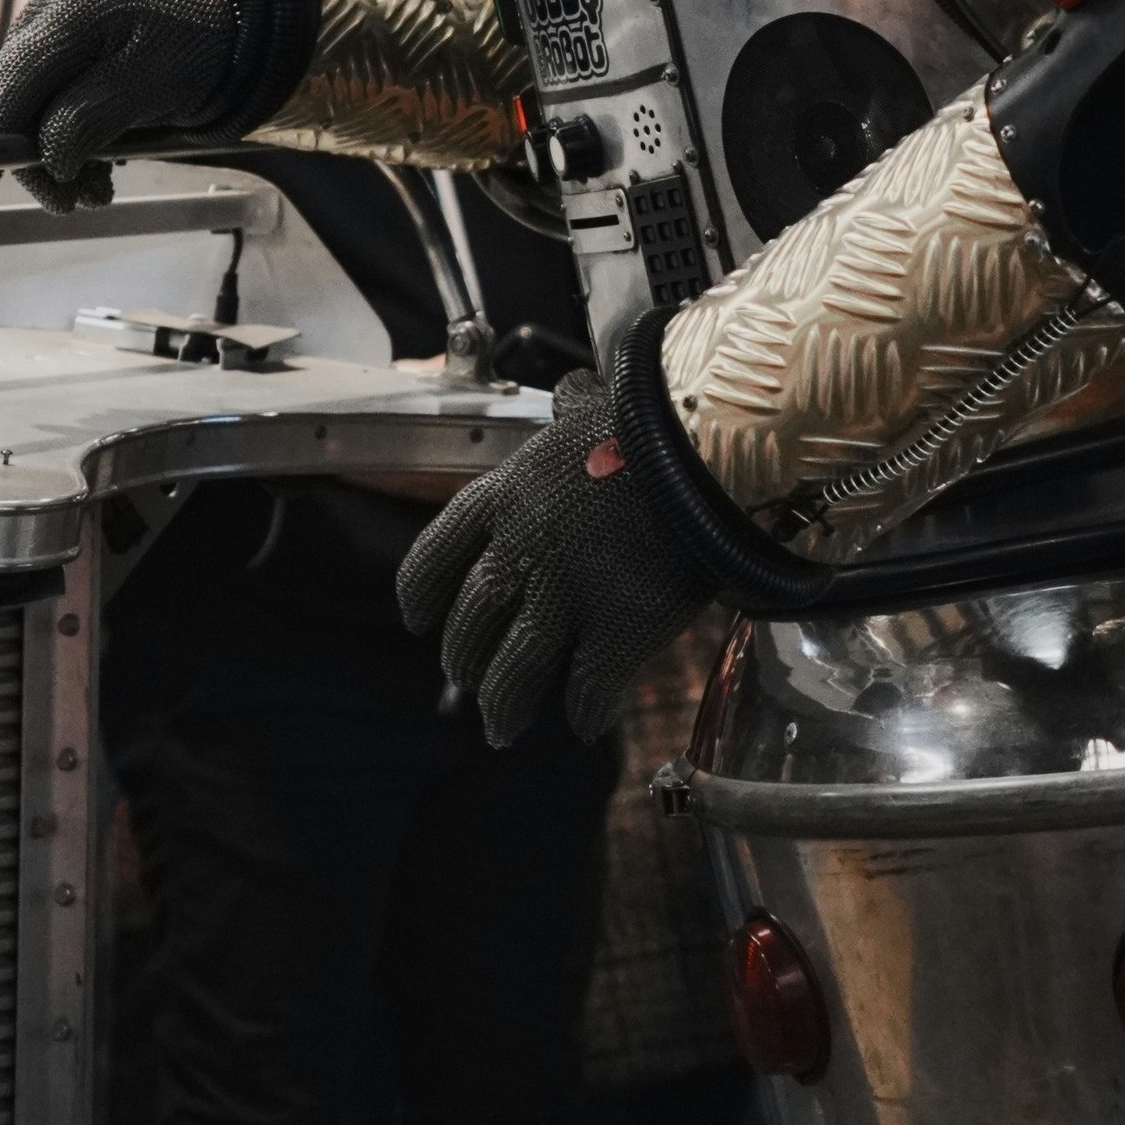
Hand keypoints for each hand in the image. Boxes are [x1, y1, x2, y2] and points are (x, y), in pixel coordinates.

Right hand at [0, 0, 248, 207]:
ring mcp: (54, 20)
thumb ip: (92, 119)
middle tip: (73, 202)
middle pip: (17, 93)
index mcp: (72, 7)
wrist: (229, 16)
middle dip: (37, 155)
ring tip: (97, 189)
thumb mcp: (152, 86)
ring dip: (58, 152)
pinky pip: (51, 93)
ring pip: (33, 100)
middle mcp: (50, 6)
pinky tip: (98, 164)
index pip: (15, 79)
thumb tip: (49, 162)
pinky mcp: (65, 39)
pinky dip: (69, 132)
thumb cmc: (198, 43)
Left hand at [398, 364, 710, 745]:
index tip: (416, 620)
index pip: (436, 554)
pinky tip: (587, 725)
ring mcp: (566, 595)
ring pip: (514, 669)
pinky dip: (584, 713)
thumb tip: (573, 396)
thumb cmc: (653, 421)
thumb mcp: (593, 410)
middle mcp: (522, 549)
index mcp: (505, 493)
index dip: (421, 594)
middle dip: (464, 658)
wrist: (709, 447)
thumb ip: (571, 416)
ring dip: (502, 705)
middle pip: (472, 620)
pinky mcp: (616, 630)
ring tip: (500, 727)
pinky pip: (588, 689)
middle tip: (467, 679)